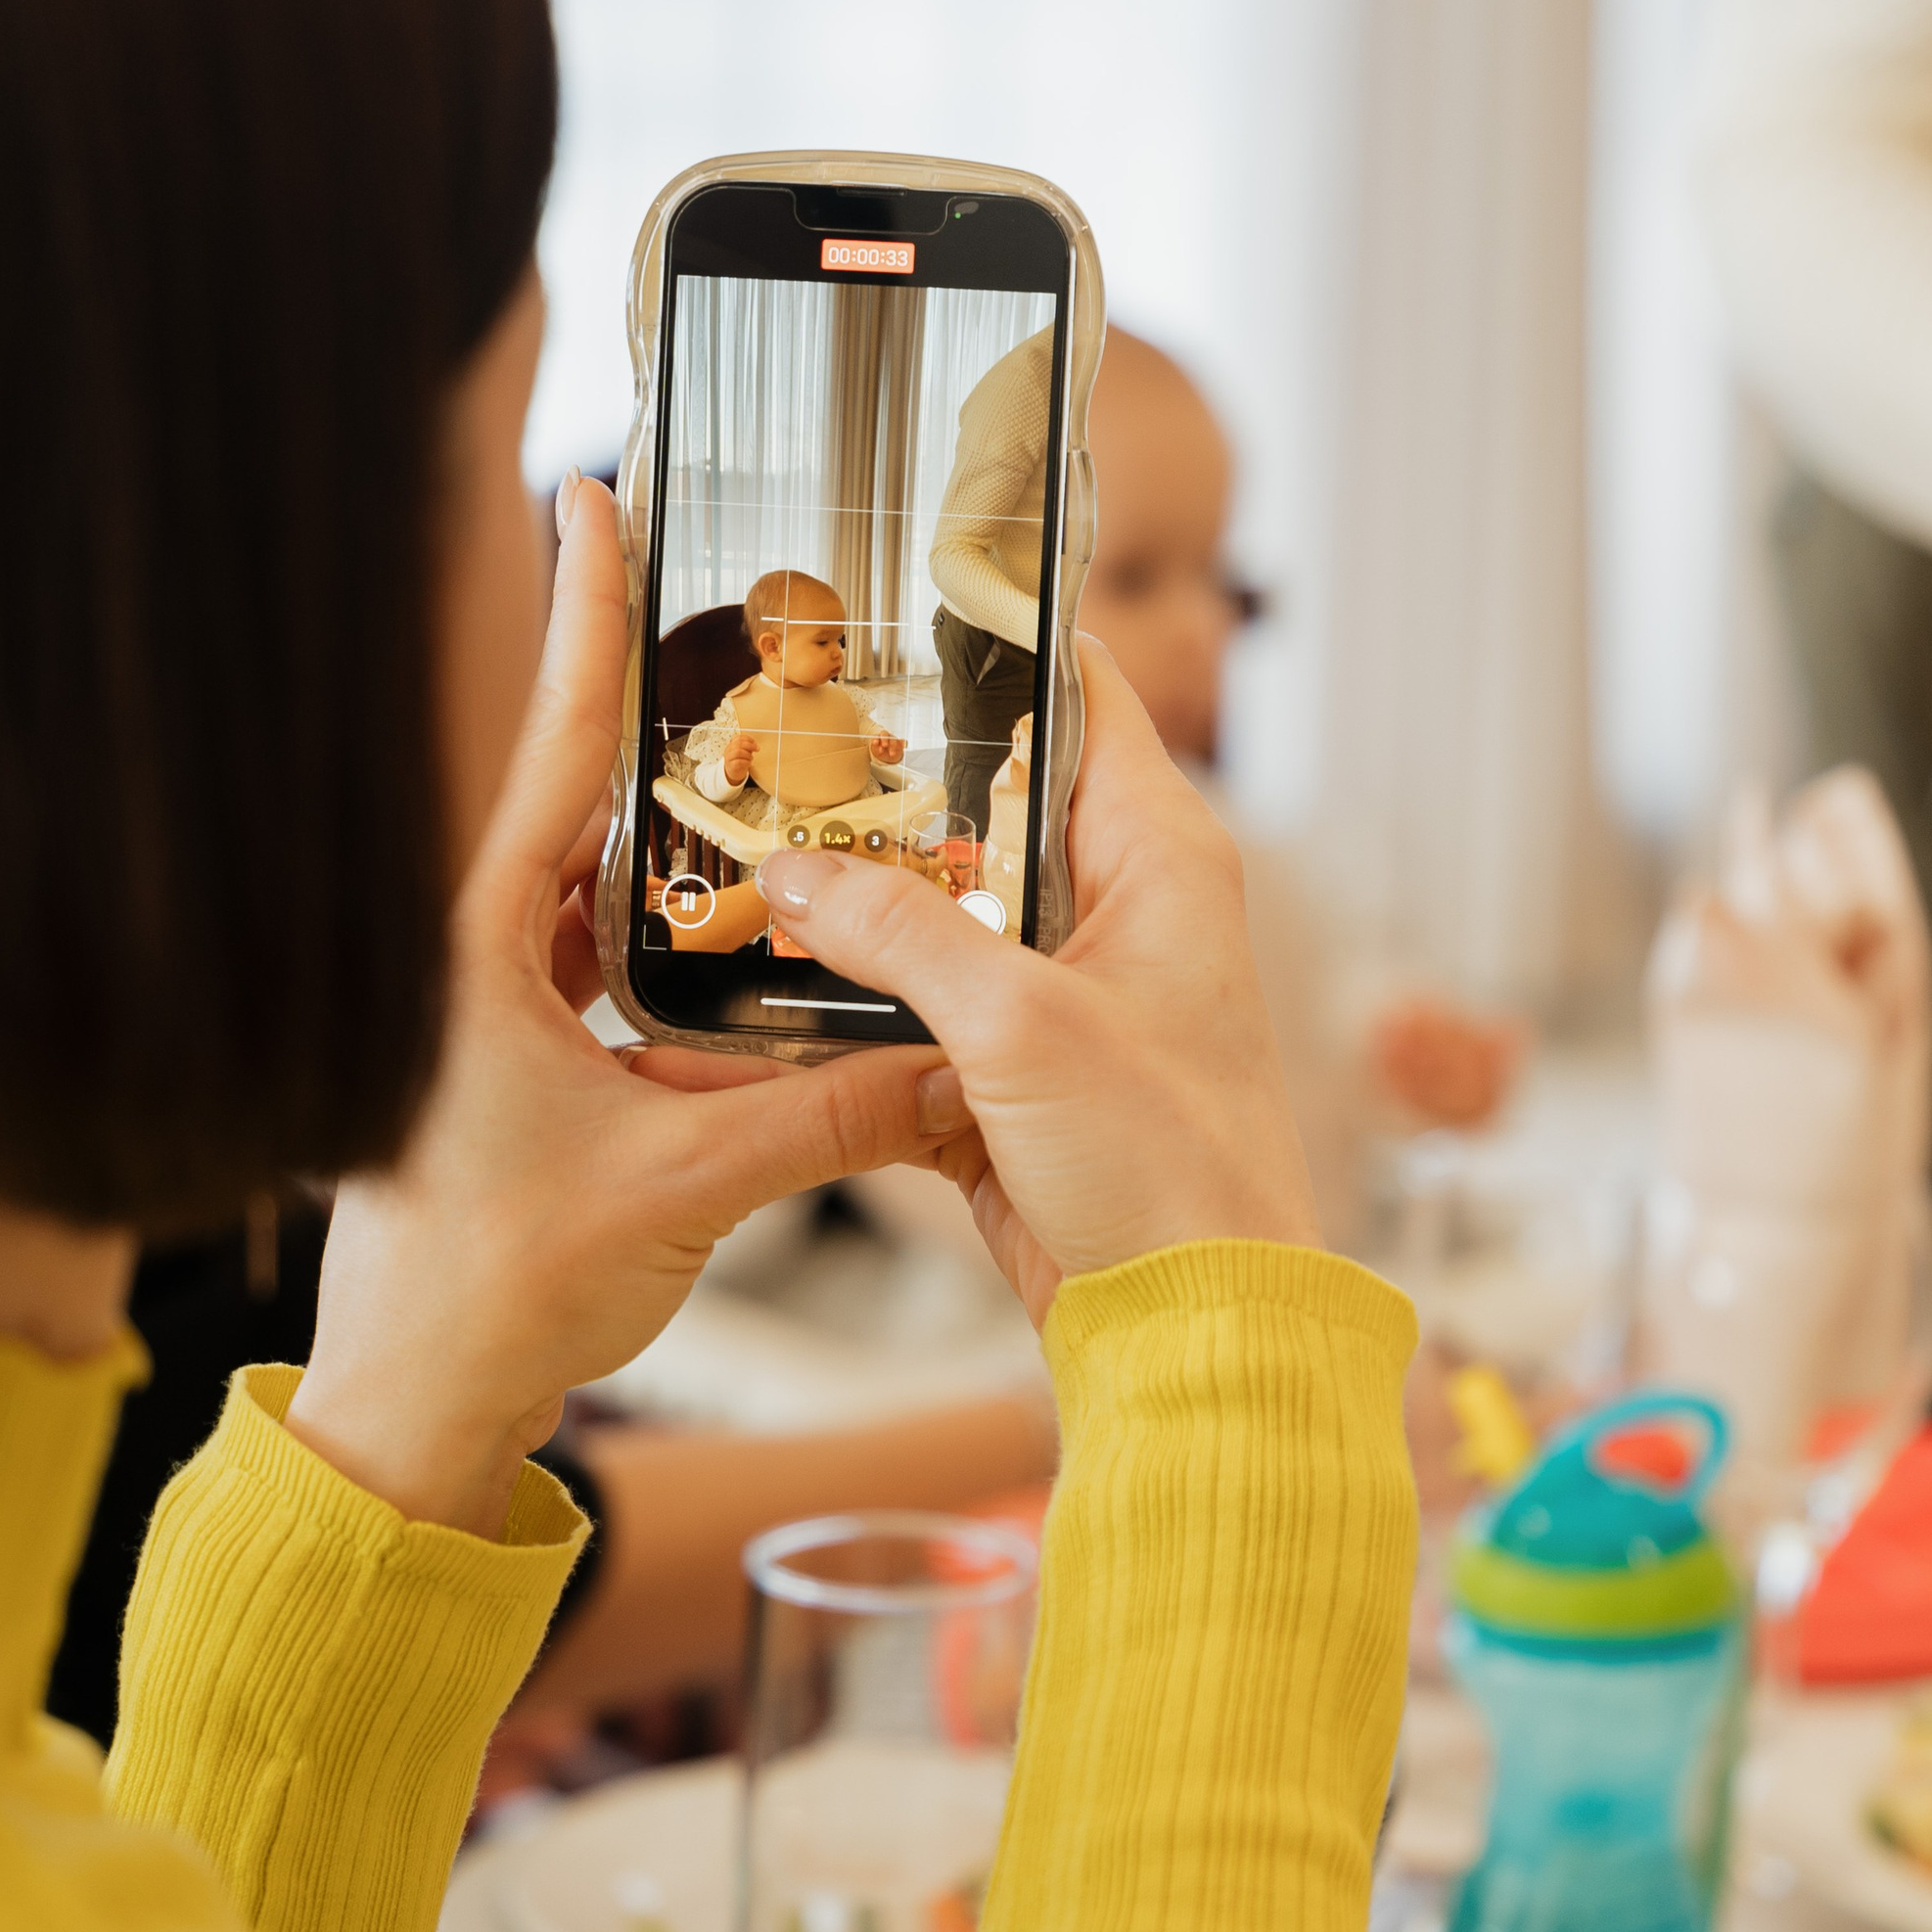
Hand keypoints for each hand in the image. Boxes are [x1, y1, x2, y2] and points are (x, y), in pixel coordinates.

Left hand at [287, 480, 959, 1534]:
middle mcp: (469, 960)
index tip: (589, 497)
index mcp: (472, 951)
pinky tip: (757, 934)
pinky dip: (677, 946)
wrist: (417, 1409)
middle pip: (580, 802)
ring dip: (683, 846)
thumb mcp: (689, 1186)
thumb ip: (827, 1115)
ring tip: (775, 772)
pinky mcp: (519, 1066)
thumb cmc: (499, 1292)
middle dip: (661, 720)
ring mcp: (490, 1011)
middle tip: (734, 622)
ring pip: (600, 891)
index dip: (578, 618)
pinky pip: (607, 971)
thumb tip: (947, 1065)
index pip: (544, 750)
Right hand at [722, 729, 755, 785]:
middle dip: (750, 746)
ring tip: (751, 758)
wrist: (734, 773)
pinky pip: (738, 762)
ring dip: (748, 754)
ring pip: (738, 752)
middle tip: (757, 749)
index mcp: (731, 744)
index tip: (755, 742)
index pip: (738, 738)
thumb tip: (755, 745)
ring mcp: (729, 758)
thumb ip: (748, 747)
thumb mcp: (744, 751)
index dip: (748, 739)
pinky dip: (746, 762)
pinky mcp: (731, 766)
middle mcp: (728, 750)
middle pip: (738, 744)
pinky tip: (749, 763)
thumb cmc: (739, 761)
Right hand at [754, 645, 1319, 1323]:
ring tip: (734, 861)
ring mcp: (1058, 1000)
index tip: (890, 598)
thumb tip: (794, 872)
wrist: (1197, 1334)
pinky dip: (844, 1020)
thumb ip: (899, 938)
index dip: (993, 639)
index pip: (1080, 697)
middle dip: (879, 788)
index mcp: (1159, 858)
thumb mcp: (1022, 1029)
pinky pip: (910, 1024)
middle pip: (980, 810)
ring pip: (932, 920)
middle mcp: (1114, 913)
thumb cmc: (1171, 1171)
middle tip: (765, 741)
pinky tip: (755, 1003)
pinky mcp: (1008, 1084)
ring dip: (849, 911)